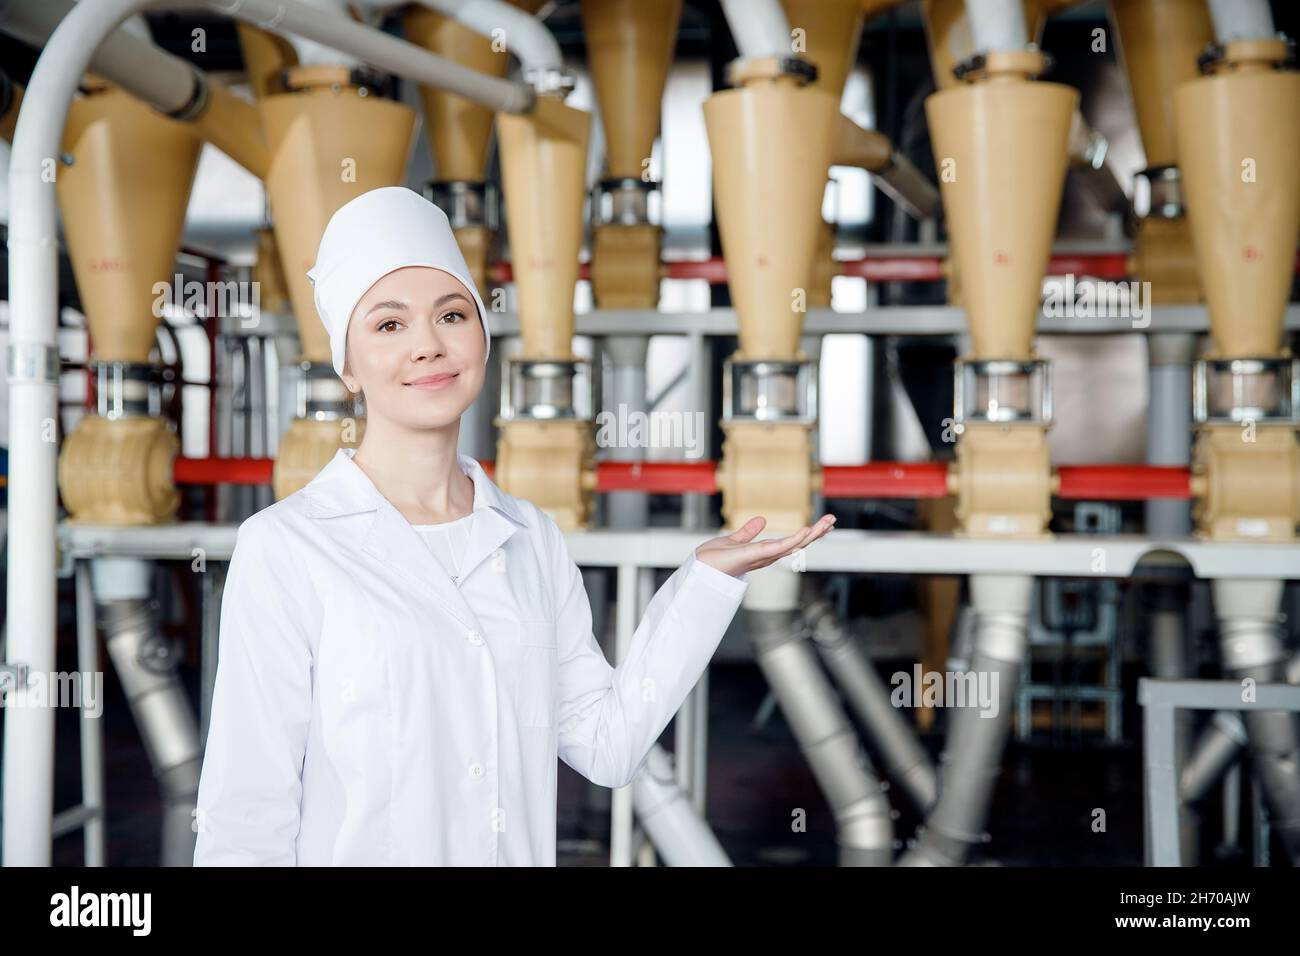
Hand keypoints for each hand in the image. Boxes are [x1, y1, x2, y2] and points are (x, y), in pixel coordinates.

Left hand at [694, 514, 835, 578]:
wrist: (699, 569)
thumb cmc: (712, 560)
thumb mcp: (734, 540)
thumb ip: (748, 532)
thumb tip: (761, 520)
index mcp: (764, 552)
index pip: (791, 542)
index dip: (808, 534)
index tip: (823, 524)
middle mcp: (766, 557)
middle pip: (798, 544)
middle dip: (816, 533)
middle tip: (833, 520)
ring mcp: (762, 557)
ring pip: (793, 545)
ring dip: (812, 534)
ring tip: (827, 522)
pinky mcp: (754, 556)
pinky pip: (778, 547)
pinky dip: (792, 540)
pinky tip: (805, 531)